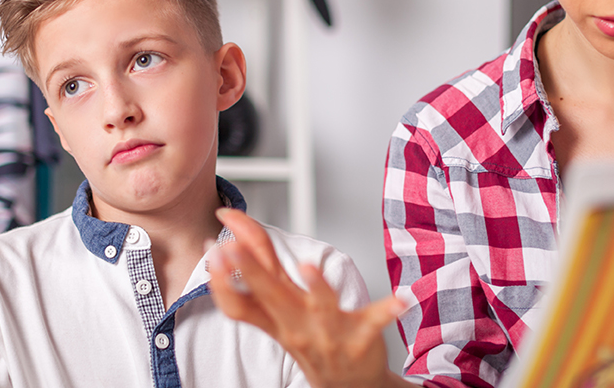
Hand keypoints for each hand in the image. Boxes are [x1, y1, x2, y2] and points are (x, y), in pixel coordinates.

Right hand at [207, 208, 414, 387]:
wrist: (348, 386)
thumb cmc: (311, 340)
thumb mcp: (279, 312)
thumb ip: (259, 275)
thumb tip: (230, 240)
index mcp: (277, 317)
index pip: (242, 298)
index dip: (224, 275)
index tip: (211, 246)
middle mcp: (297, 324)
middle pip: (269, 294)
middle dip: (248, 270)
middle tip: (227, 247)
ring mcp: (329, 331)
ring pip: (320, 307)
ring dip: (314, 288)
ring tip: (308, 267)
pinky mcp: (361, 336)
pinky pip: (373, 321)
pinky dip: (387, 310)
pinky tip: (402, 299)